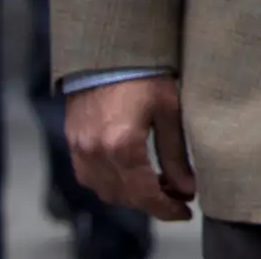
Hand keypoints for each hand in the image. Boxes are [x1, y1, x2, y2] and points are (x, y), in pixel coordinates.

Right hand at [66, 75, 195, 221]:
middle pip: (124, 197)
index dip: (166, 208)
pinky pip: (89, 176)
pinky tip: (133, 172)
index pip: (144, 194)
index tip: (185, 211)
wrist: (109, 50)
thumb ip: (175, 154)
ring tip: (159, 184)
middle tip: (178, 196)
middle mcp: (95, 152)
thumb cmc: (144, 73)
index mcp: (122, 145)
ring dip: (132, 195)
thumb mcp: (169, 110)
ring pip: (105, 190)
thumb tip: (188, 188)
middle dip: (152, 202)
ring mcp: (80, 148)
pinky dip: (112, 182)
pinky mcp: (73, 141)